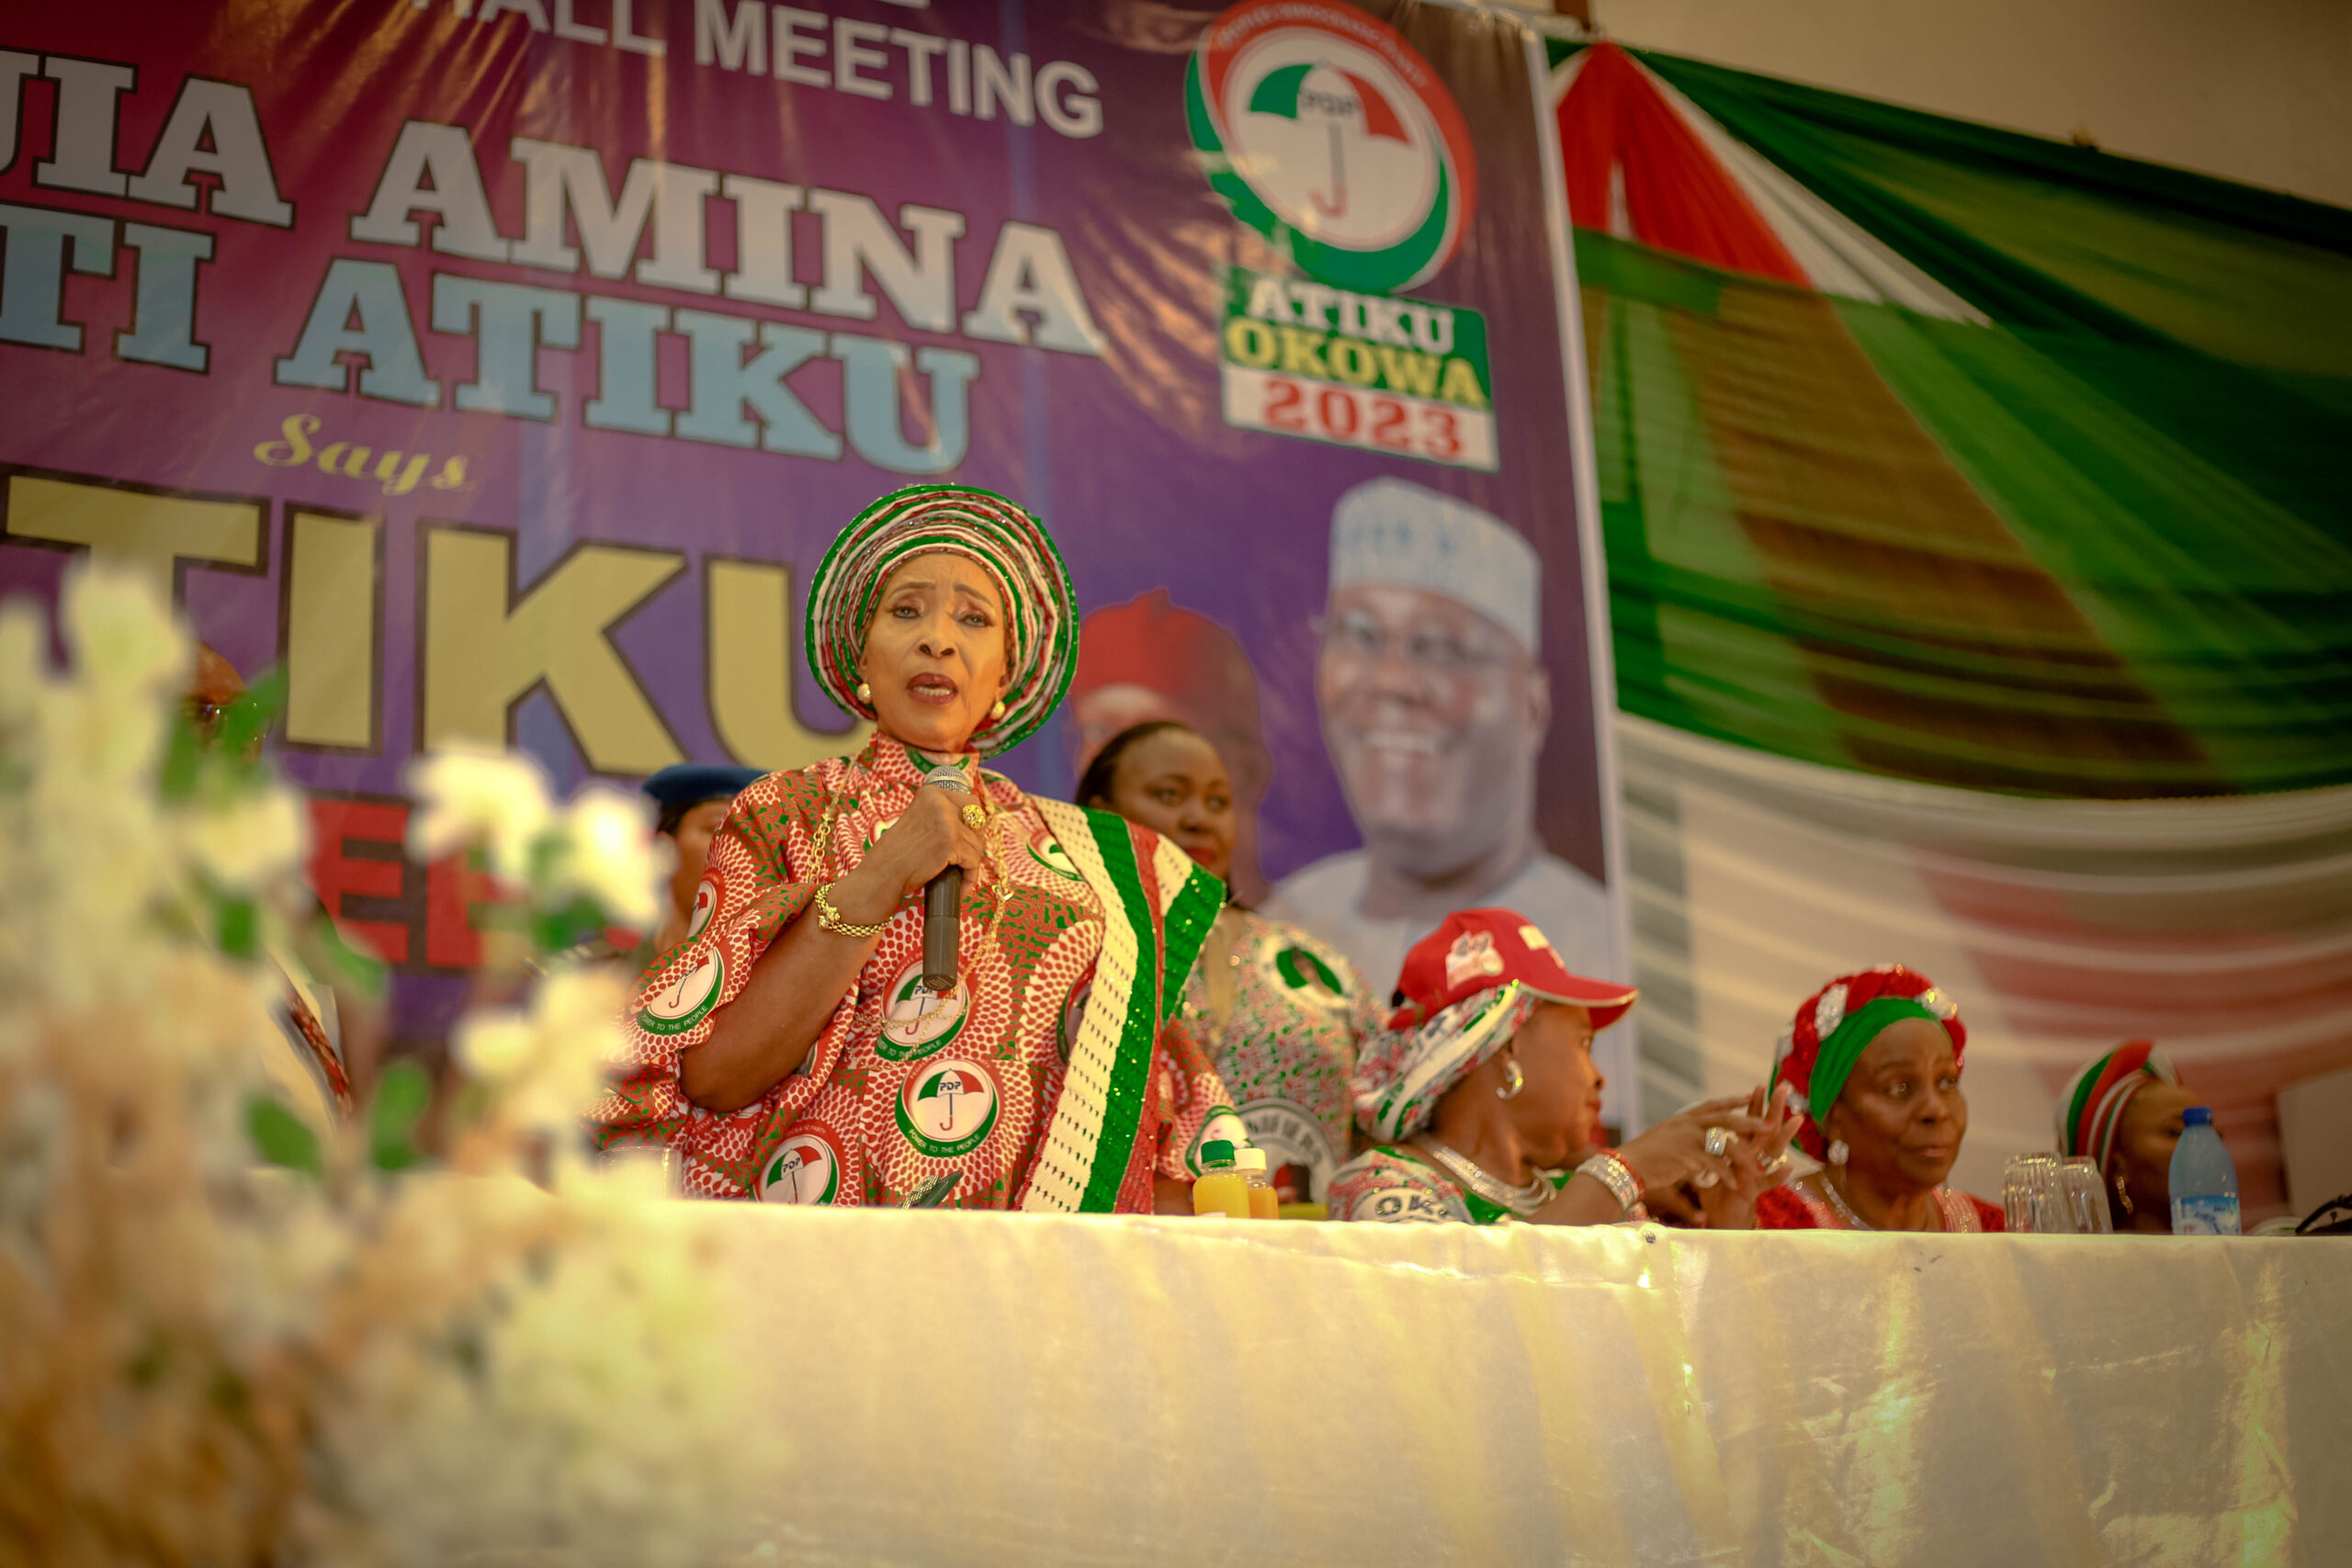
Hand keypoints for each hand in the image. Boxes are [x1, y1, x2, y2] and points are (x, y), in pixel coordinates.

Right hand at [829, 777, 991, 924]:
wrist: (882, 873)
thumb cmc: (898, 854)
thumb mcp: (919, 821)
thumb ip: (941, 817)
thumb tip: (976, 822)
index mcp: (931, 793)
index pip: (970, 802)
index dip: (973, 824)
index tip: (969, 841)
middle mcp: (940, 801)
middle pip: (977, 821)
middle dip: (974, 842)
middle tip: (965, 861)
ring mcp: (946, 821)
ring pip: (975, 844)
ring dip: (969, 864)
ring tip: (957, 877)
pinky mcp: (951, 842)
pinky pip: (972, 862)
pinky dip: (969, 877)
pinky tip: (960, 887)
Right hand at [1614, 1093, 1782, 1197]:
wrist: (1626, 1165)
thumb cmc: (1643, 1157)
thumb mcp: (1664, 1138)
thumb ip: (1681, 1136)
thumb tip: (1690, 1140)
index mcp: (1683, 1118)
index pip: (1713, 1105)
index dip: (1732, 1101)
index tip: (1749, 1095)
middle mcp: (1688, 1124)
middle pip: (1726, 1119)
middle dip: (1750, 1122)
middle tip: (1770, 1125)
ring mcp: (1688, 1138)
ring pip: (1725, 1143)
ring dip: (1744, 1157)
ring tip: (1758, 1168)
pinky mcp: (1687, 1156)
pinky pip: (1715, 1165)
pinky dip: (1727, 1176)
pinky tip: (1736, 1185)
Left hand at [1694, 1083, 1799, 1229]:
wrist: (1717, 1218)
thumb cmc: (1715, 1190)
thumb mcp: (1710, 1163)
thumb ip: (1710, 1146)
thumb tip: (1701, 1125)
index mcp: (1741, 1150)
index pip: (1749, 1122)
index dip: (1754, 1105)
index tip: (1759, 1085)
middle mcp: (1752, 1159)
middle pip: (1765, 1130)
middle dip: (1774, 1110)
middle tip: (1783, 1089)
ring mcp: (1756, 1174)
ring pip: (1772, 1152)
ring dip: (1783, 1136)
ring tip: (1797, 1120)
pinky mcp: (1754, 1191)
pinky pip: (1768, 1183)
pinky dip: (1778, 1177)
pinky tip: (1789, 1168)